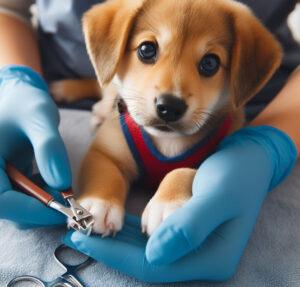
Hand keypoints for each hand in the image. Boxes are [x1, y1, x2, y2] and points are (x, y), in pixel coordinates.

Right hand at [0, 65, 70, 225]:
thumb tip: (61, 184)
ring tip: (61, 184)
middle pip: (8, 207)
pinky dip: (40, 193)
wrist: (19, 96)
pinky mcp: (5, 177)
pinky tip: (51, 178)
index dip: (31, 211)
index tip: (62, 211)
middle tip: (68, 198)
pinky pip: (21, 195)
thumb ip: (49, 148)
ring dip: (42, 201)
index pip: (1, 201)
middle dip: (39, 208)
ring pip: (16, 204)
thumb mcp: (40, 117)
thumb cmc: (25, 101)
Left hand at [63, 126, 296, 282]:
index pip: (155, 265)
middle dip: (113, 247)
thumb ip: (189, 227)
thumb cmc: (237, 174)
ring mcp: (193, 245)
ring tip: (93, 227)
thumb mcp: (217, 195)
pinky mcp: (187, 231)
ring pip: (148, 249)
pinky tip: (119, 223)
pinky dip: (134, 230)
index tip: (83, 237)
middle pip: (148, 260)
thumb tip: (154, 255)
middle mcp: (200, 257)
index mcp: (211, 257)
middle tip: (79, 231)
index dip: (117, 254)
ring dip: (122, 239)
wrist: (250, 160)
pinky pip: (154, 235)